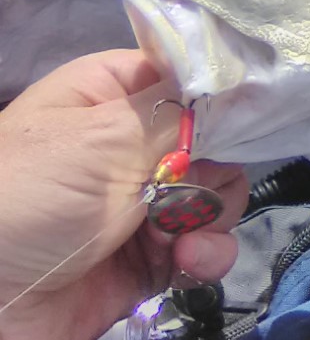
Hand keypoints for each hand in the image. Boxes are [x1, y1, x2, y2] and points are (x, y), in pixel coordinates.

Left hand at [0, 50, 246, 339]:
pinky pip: (207, 244)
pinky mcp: (155, 256)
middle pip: (215, 140)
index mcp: (111, 96)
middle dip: (215, 169)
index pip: (187, 77)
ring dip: (211, 218)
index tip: (249, 115)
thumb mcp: (102, 140)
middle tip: (193, 187)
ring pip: (218, 195)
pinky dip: (206, 255)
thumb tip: (244, 86)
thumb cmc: (31, 199)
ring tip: (180, 240)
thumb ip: (180, 112)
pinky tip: (185, 263)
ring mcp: (145, 202)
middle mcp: (132, 143)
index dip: (221, 95)